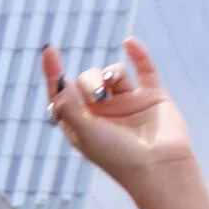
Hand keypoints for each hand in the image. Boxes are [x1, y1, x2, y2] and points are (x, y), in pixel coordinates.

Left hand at [43, 38, 194, 186]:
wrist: (159, 167)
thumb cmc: (117, 156)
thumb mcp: (84, 134)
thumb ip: (68, 108)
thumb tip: (58, 83)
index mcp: (81, 123)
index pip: (62, 94)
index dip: (54, 74)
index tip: (49, 52)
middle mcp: (103, 112)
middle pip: (88, 79)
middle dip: (89, 81)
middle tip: (97, 97)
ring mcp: (128, 102)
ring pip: (114, 73)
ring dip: (111, 73)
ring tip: (111, 86)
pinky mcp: (153, 96)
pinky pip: (145, 69)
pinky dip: (138, 54)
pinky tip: (128, 42)